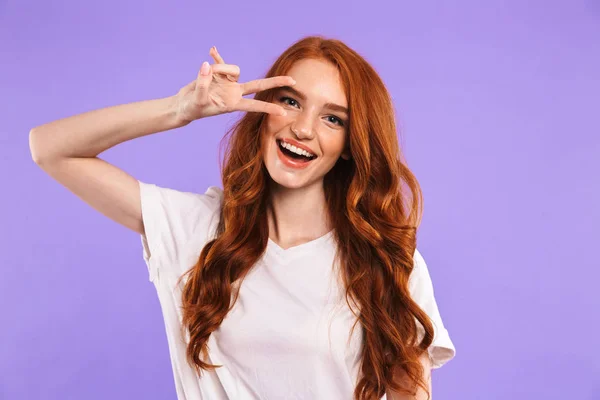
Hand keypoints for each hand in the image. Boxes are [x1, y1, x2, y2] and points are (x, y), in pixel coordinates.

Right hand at [174, 46, 294, 124]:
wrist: (185, 105)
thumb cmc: (192, 108)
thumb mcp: (197, 98)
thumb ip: (203, 82)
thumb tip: (207, 65)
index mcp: (232, 104)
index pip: (254, 105)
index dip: (267, 108)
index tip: (282, 112)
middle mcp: (234, 92)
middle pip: (259, 85)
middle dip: (275, 82)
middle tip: (293, 80)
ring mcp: (228, 83)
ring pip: (232, 68)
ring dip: (219, 67)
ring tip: (204, 74)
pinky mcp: (219, 74)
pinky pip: (220, 62)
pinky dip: (217, 57)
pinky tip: (212, 50)